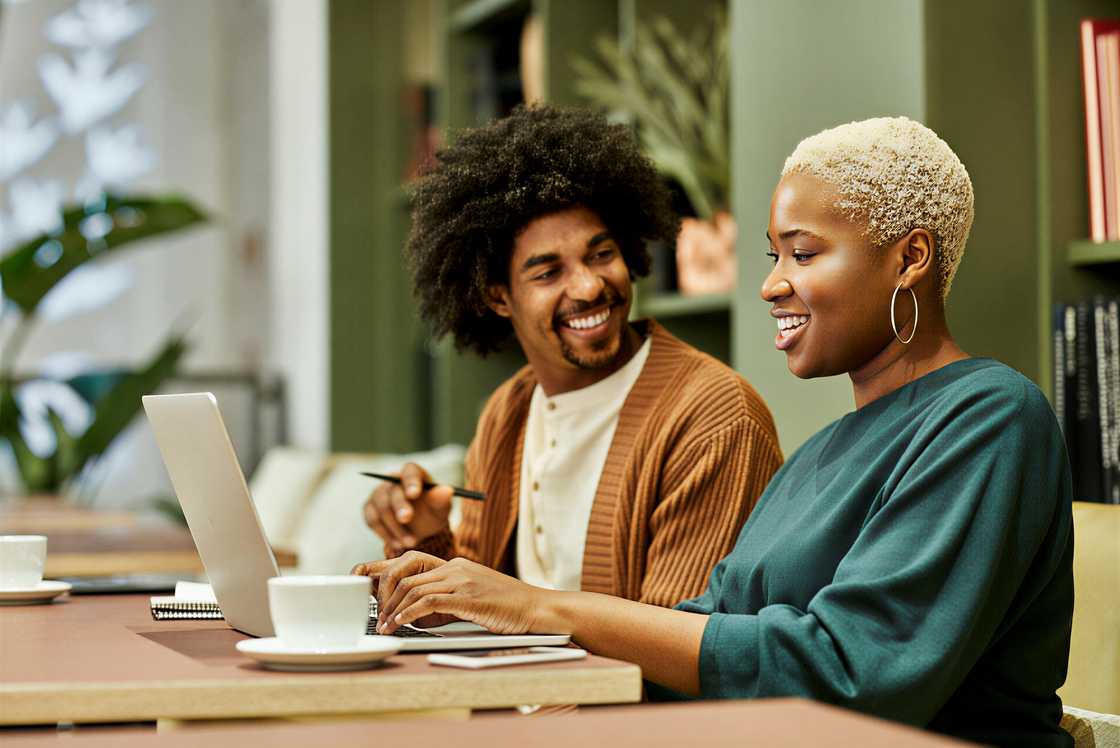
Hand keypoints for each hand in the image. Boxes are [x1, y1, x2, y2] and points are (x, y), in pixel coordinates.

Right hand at [361, 463, 452, 555]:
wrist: (420, 527)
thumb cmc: (432, 511)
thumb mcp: (441, 508)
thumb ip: (442, 500)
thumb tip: (447, 491)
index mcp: (413, 473)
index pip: (410, 471)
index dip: (411, 481)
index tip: (414, 494)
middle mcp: (392, 480)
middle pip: (392, 492)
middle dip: (400, 508)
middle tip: (407, 520)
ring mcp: (379, 494)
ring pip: (381, 509)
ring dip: (395, 527)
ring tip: (410, 542)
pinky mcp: (370, 509)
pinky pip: (372, 520)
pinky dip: (385, 534)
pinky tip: (398, 544)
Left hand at [364, 551, 546, 635]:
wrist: (538, 609)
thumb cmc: (507, 608)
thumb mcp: (471, 599)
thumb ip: (445, 602)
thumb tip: (415, 614)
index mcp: (455, 565)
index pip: (409, 560)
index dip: (383, 570)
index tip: (366, 585)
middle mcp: (456, 567)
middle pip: (404, 572)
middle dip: (383, 593)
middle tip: (375, 613)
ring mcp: (462, 580)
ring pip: (413, 587)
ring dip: (392, 609)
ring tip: (384, 626)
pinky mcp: (468, 597)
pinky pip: (428, 602)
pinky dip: (408, 615)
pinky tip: (400, 626)